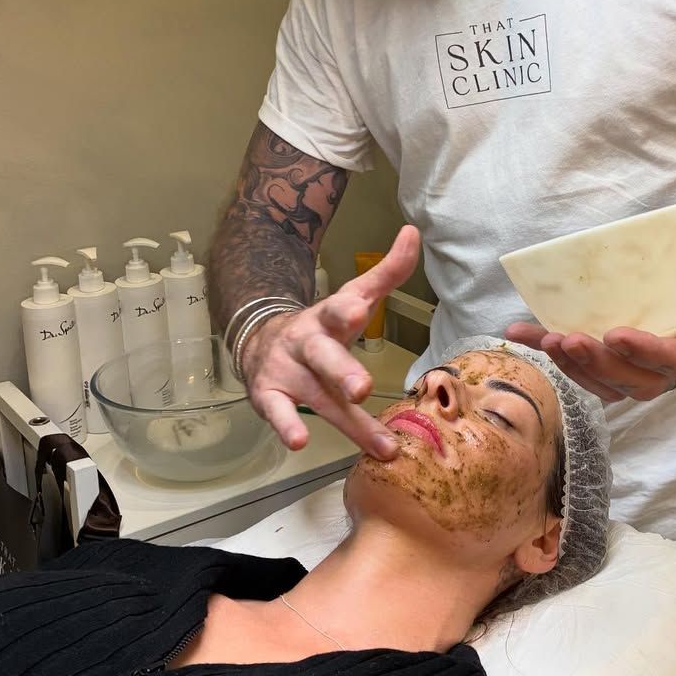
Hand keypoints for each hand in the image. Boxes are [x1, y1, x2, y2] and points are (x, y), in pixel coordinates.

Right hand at [241, 225, 420, 459]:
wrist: (261, 341)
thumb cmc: (323, 326)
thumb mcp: (353, 297)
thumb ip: (387, 272)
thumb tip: (414, 233)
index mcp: (329, 318)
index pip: (338, 309)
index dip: (348, 309)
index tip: (359, 310)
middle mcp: (306, 343)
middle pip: (324, 357)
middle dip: (344, 371)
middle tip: (363, 387)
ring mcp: (286, 371)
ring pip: (317, 396)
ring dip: (346, 420)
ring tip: (374, 442)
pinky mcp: (268, 396)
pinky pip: (278, 414)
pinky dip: (286, 427)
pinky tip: (299, 442)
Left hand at [505, 200, 675, 402]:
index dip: (649, 354)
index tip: (615, 335)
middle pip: (642, 382)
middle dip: (602, 366)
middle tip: (569, 339)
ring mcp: (648, 358)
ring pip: (612, 383)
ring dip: (577, 368)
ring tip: (547, 339)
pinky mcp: (619, 350)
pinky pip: (588, 363)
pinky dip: (554, 351)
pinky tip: (521, 332)